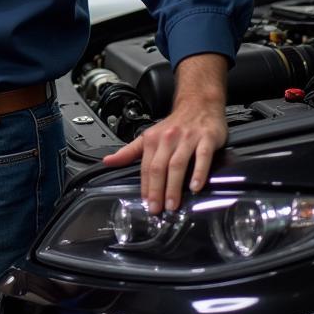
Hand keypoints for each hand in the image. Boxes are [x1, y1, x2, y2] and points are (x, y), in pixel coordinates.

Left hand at [103, 52, 228, 213]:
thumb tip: (107, 161)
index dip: (145, 186)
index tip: (146, 204)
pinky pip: (201, 157)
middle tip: (157, 209)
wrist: (198, 104)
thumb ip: (129, 151)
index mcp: (152, 139)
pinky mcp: (206, 139)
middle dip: (157, 190)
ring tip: (173, 204)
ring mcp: (187, 138)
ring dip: (174, 186)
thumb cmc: (174, 125)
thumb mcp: (148, 136)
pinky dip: (198, 172)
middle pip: (159, 167)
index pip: (145, 166)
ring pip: (177, 164)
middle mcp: (168, 138)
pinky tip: (196, 187)